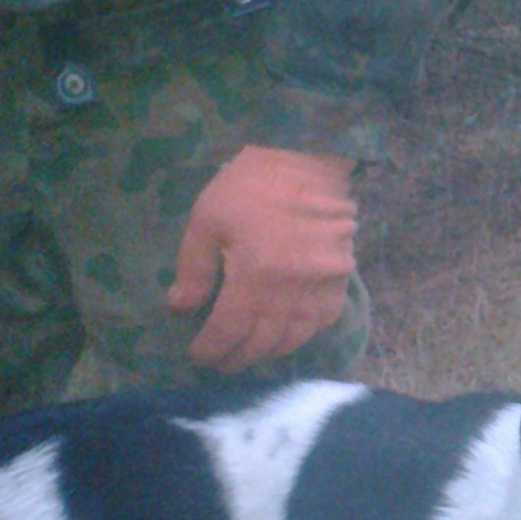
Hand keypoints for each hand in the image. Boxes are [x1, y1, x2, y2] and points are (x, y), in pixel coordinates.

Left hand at [168, 145, 358, 372]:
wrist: (310, 158)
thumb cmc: (253, 185)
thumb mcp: (209, 217)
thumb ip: (193, 267)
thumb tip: (181, 307)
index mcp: (255, 277)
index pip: (228, 331)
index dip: (210, 350)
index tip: (197, 354)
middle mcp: (290, 293)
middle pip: (259, 344)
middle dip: (235, 358)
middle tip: (219, 362)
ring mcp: (319, 292)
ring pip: (290, 341)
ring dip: (265, 353)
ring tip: (247, 353)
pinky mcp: (339, 284)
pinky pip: (317, 326)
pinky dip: (297, 337)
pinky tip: (282, 335)